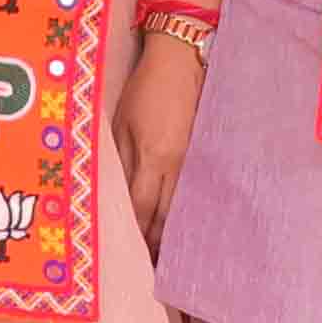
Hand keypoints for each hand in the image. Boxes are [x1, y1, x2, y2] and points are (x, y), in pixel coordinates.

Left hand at [116, 37, 204, 246]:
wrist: (184, 56)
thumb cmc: (146, 88)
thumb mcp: (121, 123)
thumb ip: (120, 162)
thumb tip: (116, 198)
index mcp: (155, 157)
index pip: (144, 209)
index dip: (137, 236)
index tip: (131, 258)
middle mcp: (179, 164)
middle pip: (168, 215)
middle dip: (158, 242)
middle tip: (150, 266)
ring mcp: (197, 157)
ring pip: (184, 205)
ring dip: (175, 229)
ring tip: (168, 252)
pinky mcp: (205, 150)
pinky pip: (194, 188)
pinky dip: (187, 207)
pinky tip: (185, 219)